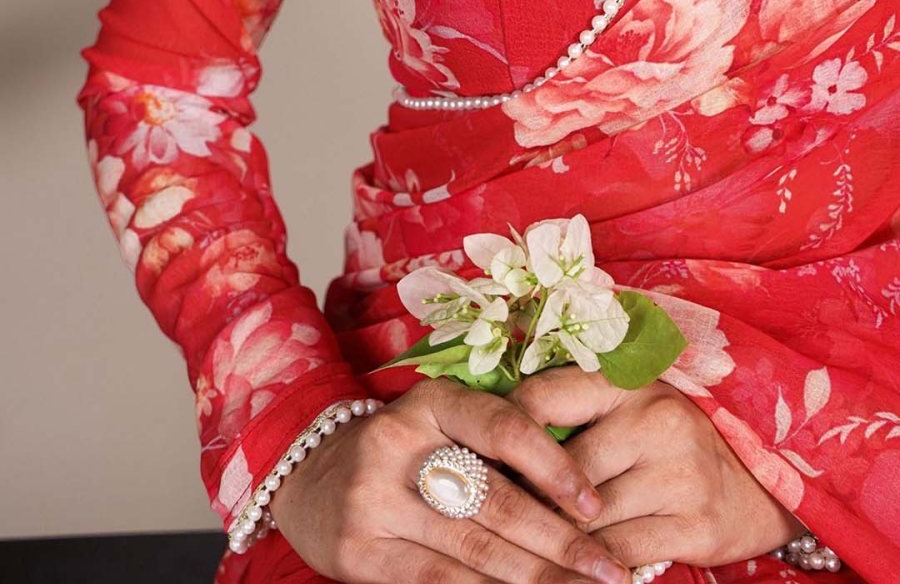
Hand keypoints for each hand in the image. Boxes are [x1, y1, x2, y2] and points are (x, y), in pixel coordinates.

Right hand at [269, 376, 632, 583]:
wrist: (311, 478)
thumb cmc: (403, 451)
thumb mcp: (440, 425)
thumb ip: (496, 445)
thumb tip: (581, 496)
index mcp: (430, 401)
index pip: (502, 428)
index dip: (554, 467)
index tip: (595, 506)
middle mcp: (398, 443)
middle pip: (494, 499)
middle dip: (560, 541)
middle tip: (610, 568)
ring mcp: (373, 499)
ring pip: (474, 548)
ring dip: (536, 577)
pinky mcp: (360, 552)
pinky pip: (439, 580)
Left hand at [507, 367, 806, 569]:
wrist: (758, 481)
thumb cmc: (668, 439)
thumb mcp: (624, 405)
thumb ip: (569, 411)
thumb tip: (492, 442)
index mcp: (626, 380)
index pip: (539, 399)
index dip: (503, 437)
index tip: (481, 461)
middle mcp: (654, 418)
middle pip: (558, 470)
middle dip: (527, 499)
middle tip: (495, 514)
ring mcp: (679, 473)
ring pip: (584, 520)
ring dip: (556, 538)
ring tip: (527, 544)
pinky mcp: (696, 525)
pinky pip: (618, 554)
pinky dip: (590, 566)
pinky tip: (575, 566)